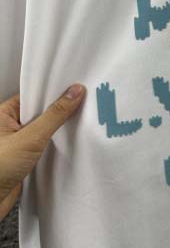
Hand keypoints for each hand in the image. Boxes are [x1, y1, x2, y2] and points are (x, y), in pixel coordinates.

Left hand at [0, 83, 85, 220]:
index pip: (35, 95)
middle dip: (60, 111)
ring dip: (58, 130)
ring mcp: (18, 142)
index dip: (55, 93)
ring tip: (77, 124)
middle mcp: (9, 126)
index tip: (77, 90)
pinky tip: (67, 143)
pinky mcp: (25, 157)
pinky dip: (56, 144)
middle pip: (41, 111)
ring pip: (44, 129)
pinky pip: (45, 144)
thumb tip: (73, 93)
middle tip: (82, 106)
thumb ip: (54, 115)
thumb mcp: (30, 138)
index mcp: (2, 114)